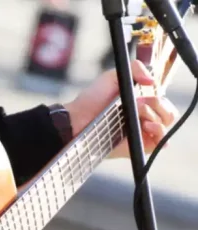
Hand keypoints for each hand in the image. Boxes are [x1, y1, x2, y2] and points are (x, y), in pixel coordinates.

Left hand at [64, 60, 178, 158]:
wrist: (77, 120)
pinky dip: (160, 133)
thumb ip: (135, 69)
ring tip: (140, 115)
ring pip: (166, 124)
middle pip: (168, 111)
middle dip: (158, 104)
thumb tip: (153, 80)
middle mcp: (143, 116)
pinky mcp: (137, 146)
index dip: (159, 94)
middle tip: (140, 103)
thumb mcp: (112, 76)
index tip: (147, 91)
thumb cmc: (92, 99)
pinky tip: (147, 126)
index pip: (163, 99)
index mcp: (141, 101)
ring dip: (157, 116)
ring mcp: (141, 131)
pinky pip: (160, 142)